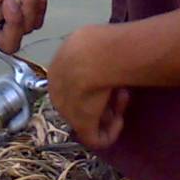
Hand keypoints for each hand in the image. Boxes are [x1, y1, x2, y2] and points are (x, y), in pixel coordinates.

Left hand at [49, 24, 128, 148]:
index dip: (95, 81)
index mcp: (56, 72)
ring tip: (122, 95)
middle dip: (102, 97)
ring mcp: (67, 112)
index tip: (111, 72)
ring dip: (110, 110)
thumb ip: (90, 52)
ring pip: (91, 118)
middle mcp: (58, 94)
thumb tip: (99, 54)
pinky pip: (97, 138)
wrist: (93, 56)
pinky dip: (111, 133)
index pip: (74, 84)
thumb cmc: (95, 44)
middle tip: (119, 87)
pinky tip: (120, 120)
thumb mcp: (89, 41)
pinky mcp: (81, 126)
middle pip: (82, 102)